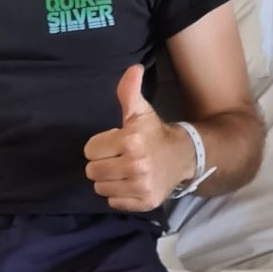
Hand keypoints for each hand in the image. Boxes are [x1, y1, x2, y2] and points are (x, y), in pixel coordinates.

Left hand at [83, 65, 192, 211]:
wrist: (182, 157)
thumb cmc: (154, 133)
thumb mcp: (140, 111)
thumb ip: (129, 91)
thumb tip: (133, 69)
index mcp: (131, 140)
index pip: (90, 150)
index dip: (100, 145)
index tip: (115, 143)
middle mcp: (136, 165)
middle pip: (92, 171)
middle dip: (102, 163)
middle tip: (118, 158)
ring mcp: (141, 186)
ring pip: (100, 188)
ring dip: (108, 180)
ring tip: (123, 171)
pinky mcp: (145, 203)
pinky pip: (113, 202)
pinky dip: (119, 195)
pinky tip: (130, 184)